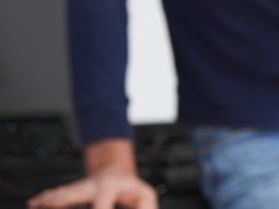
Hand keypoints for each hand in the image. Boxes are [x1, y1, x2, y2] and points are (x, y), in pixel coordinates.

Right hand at [28, 171, 157, 208]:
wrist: (116, 173)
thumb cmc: (132, 189)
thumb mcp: (144, 196)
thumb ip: (145, 207)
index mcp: (109, 187)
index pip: (101, 206)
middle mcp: (91, 185)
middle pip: (74, 193)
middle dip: (62, 201)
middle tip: (50, 204)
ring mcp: (80, 187)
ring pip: (62, 192)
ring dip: (49, 198)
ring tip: (35, 203)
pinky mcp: (72, 190)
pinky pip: (57, 194)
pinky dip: (44, 199)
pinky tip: (34, 203)